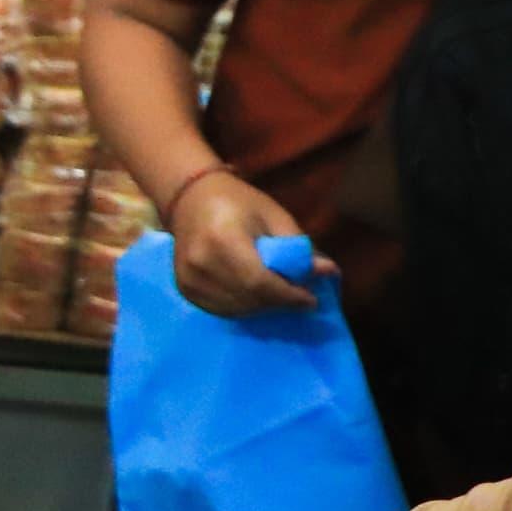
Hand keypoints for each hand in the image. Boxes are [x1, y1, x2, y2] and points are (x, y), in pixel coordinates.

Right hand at [164, 167, 317, 318]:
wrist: (192, 200)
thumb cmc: (239, 204)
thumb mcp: (274, 218)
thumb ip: (297, 249)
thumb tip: (327, 272)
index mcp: (223, 238)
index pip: (259, 281)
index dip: (288, 296)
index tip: (311, 300)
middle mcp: (200, 262)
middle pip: (249, 298)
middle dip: (280, 302)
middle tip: (299, 296)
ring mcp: (188, 278)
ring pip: (236, 309)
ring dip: (264, 307)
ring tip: (278, 294)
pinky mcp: (184, 288)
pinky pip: (221, 310)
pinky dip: (244, 308)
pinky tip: (256, 296)